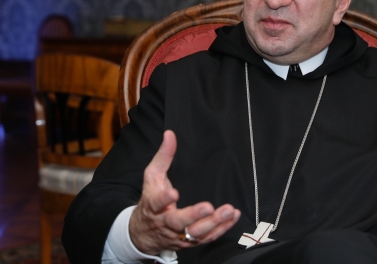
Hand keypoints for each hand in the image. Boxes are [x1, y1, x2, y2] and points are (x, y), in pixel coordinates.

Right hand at [129, 130, 240, 254]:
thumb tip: (170, 134)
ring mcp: (178, 234)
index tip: (174, 193)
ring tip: (228, 211)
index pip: (156, 202)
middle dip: (194, 215)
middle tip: (209, 207)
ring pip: (195, 233)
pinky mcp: (190, 242)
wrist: (143, 233)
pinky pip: (207, 238)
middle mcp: (165, 223)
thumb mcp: (152, 176)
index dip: (164, 198)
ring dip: (213, 223)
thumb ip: (163, 156)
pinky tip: (233, 217)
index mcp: (154, 205)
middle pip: (178, 222)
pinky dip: (221, 229)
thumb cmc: (150, 198)